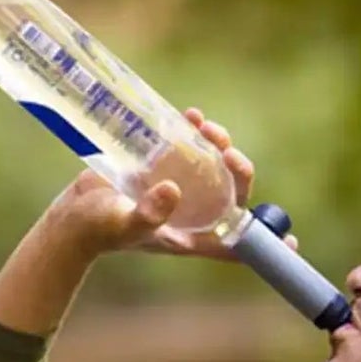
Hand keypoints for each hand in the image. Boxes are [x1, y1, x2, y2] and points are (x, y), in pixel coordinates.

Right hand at [44, 108, 297, 262]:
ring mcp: (178, 190)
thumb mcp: (122, 223)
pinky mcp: (161, 168)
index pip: (234, 244)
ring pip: (213, 168)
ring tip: (207, 127)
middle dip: (239, 172)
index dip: (263, 244)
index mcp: (189, 236)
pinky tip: (191, 116)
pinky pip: (187, 148)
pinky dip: (193, 132)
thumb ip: (148, 213)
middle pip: (231, 196)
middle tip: (229, 152)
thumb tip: (173, 190)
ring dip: (219, 146)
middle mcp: (190, 214)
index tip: (290, 239)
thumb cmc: (97, 229)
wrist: (71, 215)